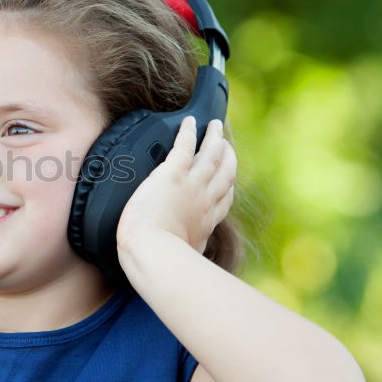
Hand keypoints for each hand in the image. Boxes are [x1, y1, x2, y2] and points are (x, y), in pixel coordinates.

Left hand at [116, 116, 235, 255]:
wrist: (151, 252)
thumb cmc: (161, 260)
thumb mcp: (184, 259)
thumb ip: (187, 252)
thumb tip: (185, 257)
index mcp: (205, 222)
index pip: (223, 200)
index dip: (228, 186)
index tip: (229, 178)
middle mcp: (204, 200)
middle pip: (224, 172)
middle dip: (228, 156)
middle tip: (226, 144)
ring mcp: (191, 185)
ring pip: (210, 154)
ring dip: (214, 137)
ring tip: (215, 125)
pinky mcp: (173, 174)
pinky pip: (185, 146)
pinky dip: (189, 132)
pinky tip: (191, 121)